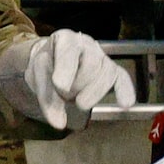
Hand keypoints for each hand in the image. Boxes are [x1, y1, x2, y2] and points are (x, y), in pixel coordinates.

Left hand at [0, 28, 133, 129]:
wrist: (52, 65)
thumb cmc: (46, 67)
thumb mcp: (38, 79)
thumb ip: (47, 99)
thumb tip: (59, 124)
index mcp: (65, 39)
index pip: (70, 51)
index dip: (66, 69)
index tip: (60, 86)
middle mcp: (86, 44)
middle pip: (90, 64)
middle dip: (77, 86)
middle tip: (65, 95)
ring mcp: (101, 57)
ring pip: (107, 72)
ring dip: (93, 93)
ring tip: (79, 102)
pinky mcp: (112, 71)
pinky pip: (122, 78)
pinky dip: (125, 91)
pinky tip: (125, 104)